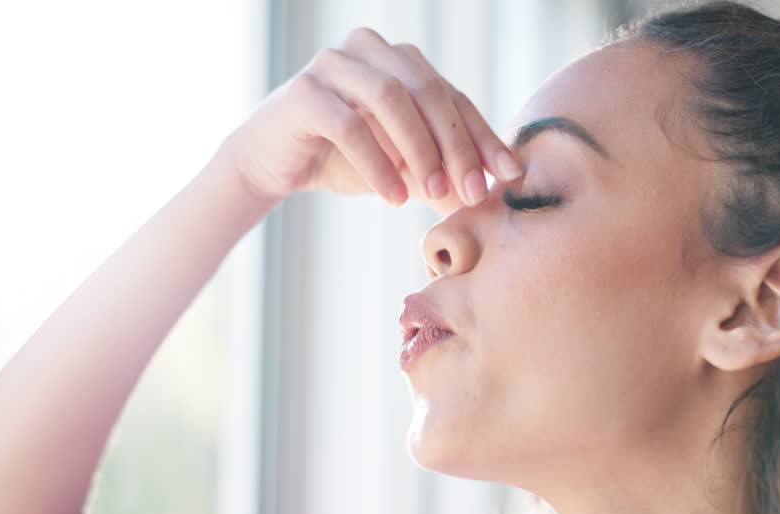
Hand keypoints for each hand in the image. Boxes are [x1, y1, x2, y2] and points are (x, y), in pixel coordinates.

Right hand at [222, 27, 522, 214]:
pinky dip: (378, 164)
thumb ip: (442, 174)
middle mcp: (368, 50)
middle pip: (427, 90)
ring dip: (419, 150)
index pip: (452, 95)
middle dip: (455, 144)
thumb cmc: (342, 159)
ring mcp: (332, 64)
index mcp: (398, 59)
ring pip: (390, 98)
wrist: (271, 164)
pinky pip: (348, 125)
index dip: (483, 135)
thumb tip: (492, 195)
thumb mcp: (403, 167)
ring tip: (431, 194)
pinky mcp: (303, 92)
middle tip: (471, 191)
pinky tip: (394, 197)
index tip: (508, 175)